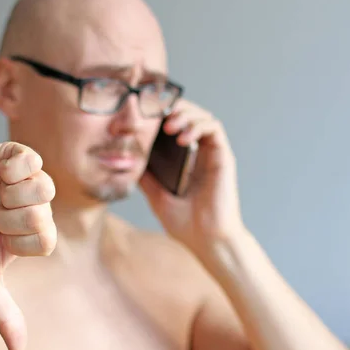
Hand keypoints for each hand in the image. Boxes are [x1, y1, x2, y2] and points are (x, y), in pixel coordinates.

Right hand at [0, 142, 55, 349]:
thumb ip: (3, 313)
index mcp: (31, 234)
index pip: (47, 238)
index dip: (18, 240)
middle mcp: (32, 206)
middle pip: (45, 211)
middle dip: (10, 218)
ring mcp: (23, 181)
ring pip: (43, 185)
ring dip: (11, 195)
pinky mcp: (9, 157)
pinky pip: (30, 157)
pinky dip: (13, 169)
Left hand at [140, 100, 244, 258]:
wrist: (207, 241)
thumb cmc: (186, 224)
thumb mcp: (156, 196)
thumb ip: (145, 176)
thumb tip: (126, 160)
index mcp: (186, 161)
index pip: (175, 126)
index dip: (162, 115)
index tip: (144, 115)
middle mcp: (200, 154)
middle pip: (189, 115)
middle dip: (173, 108)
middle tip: (156, 113)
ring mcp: (213, 154)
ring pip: (202, 116)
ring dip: (185, 114)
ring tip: (169, 126)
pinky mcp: (223, 157)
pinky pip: (213, 129)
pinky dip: (197, 126)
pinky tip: (182, 139)